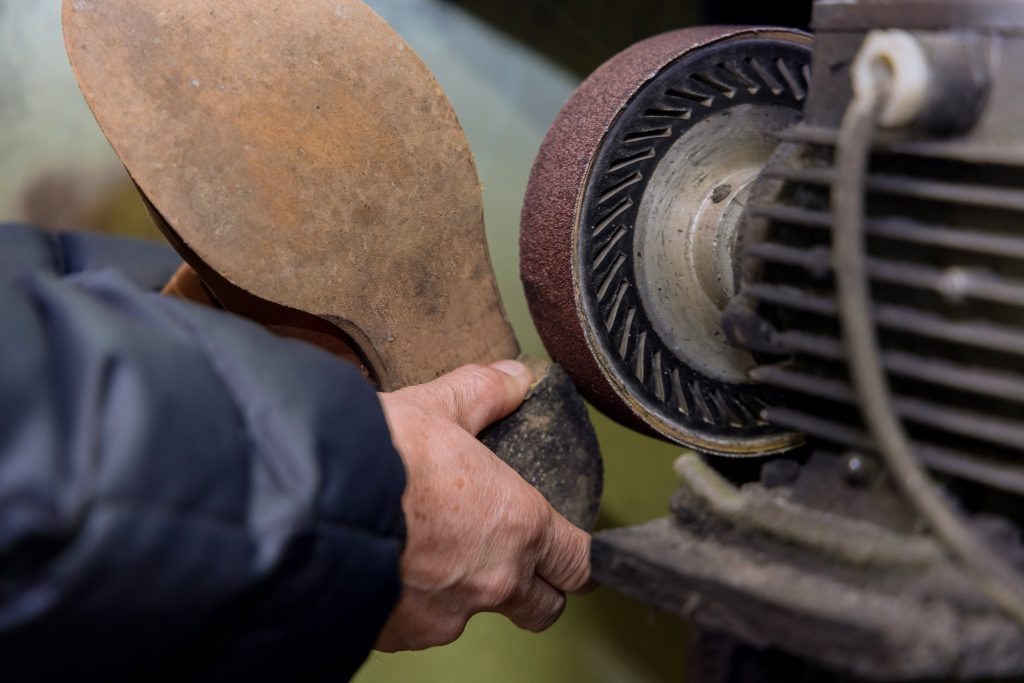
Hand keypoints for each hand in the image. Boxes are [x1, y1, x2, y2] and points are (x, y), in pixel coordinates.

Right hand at [375, 361, 591, 651]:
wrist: (310, 504)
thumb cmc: (379, 456)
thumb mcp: (438, 406)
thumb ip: (484, 392)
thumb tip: (512, 377)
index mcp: (520, 526)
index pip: (580, 563)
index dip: (580, 558)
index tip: (573, 552)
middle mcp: (494, 581)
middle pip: (543, 607)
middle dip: (536, 589)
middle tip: (513, 560)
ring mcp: (447, 616)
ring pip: (474, 615)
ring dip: (464, 590)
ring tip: (429, 549)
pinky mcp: (400, 635)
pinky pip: (420, 624)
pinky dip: (413, 602)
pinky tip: (389, 565)